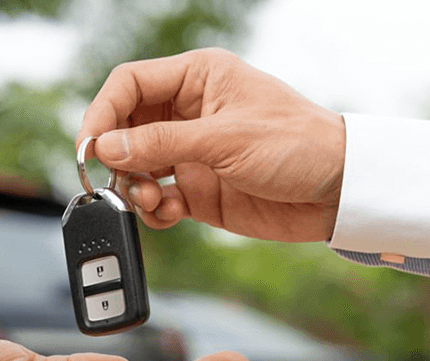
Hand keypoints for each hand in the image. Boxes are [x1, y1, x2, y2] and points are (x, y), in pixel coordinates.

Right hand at [78, 48, 346, 242]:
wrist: (340, 192)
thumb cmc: (299, 146)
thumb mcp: (225, 139)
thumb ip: (162, 143)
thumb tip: (106, 148)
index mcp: (198, 79)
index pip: (130, 84)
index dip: (102, 112)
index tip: (89, 146)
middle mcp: (189, 113)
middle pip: (125, 128)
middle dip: (115, 156)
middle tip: (115, 180)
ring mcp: (192, 153)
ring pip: (136, 167)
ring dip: (133, 187)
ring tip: (152, 200)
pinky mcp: (199, 190)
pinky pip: (157, 199)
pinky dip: (154, 210)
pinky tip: (169, 213)